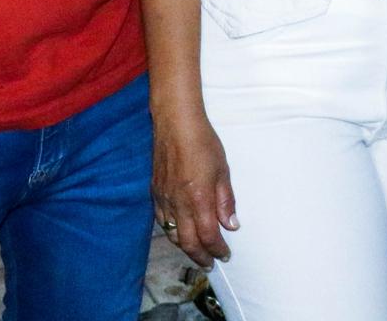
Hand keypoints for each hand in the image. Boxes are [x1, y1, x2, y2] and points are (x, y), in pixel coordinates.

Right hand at [152, 112, 236, 266]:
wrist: (175, 122)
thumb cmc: (203, 142)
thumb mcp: (222, 170)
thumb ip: (226, 200)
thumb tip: (231, 225)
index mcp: (198, 198)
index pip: (208, 235)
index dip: (217, 249)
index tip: (225, 255)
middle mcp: (178, 203)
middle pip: (187, 242)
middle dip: (200, 256)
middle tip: (210, 263)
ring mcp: (164, 198)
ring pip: (172, 233)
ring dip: (185, 246)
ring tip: (196, 251)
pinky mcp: (155, 191)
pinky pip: (162, 220)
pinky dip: (172, 231)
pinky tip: (180, 230)